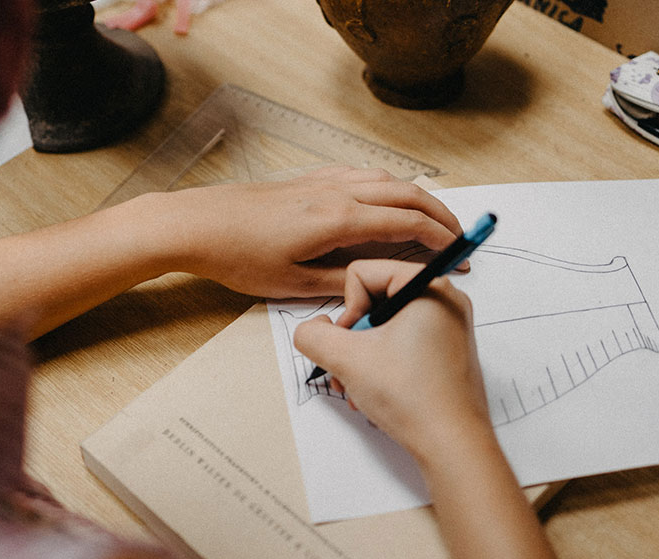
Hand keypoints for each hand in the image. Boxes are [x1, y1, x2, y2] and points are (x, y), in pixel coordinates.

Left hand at [135, 166, 462, 297]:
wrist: (196, 224)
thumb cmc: (237, 254)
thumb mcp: (292, 283)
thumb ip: (340, 281)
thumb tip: (374, 282)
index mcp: (338, 219)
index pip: (406, 222)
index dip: (440, 237)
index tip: (461, 251)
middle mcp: (336, 192)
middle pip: (406, 192)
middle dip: (440, 213)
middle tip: (460, 234)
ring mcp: (322, 181)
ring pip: (385, 178)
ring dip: (416, 196)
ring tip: (431, 216)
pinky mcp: (307, 180)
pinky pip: (360, 174)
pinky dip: (386, 184)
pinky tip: (385, 197)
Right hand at [293, 259, 489, 459]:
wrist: (451, 445)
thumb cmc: (412, 397)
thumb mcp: (346, 359)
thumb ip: (313, 336)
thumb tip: (312, 330)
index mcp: (428, 287)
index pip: (362, 273)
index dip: (347, 310)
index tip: (355, 343)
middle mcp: (444, 300)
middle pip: (373, 299)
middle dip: (353, 338)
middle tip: (352, 368)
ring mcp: (448, 327)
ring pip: (384, 325)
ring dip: (362, 356)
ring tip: (360, 387)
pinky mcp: (446, 351)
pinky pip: (402, 342)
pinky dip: (382, 364)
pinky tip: (376, 392)